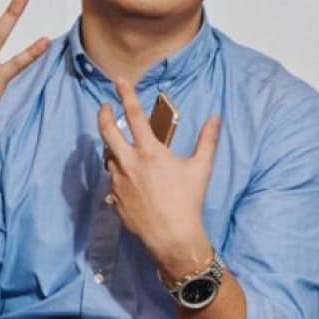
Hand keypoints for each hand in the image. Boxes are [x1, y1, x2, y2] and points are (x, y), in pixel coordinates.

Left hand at [96, 80, 219, 269]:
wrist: (173, 237)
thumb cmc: (189, 201)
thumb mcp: (201, 168)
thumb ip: (207, 140)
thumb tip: (215, 118)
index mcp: (149, 152)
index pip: (134, 115)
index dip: (126, 94)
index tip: (118, 81)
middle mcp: (128, 163)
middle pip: (107, 131)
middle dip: (103, 114)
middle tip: (104, 106)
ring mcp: (118, 182)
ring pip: (108, 157)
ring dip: (113, 148)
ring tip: (121, 146)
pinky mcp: (114, 199)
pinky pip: (113, 180)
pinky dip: (118, 173)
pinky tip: (129, 179)